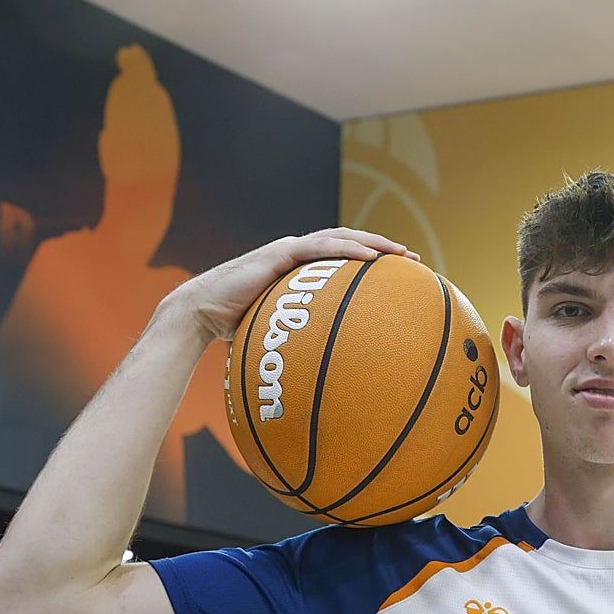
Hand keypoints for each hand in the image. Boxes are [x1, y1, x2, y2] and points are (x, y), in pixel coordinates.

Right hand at [169, 228, 420, 341]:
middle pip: (348, 242)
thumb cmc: (236, 329)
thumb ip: (302, 341)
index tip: (401, 273)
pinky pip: (319, 249)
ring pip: (340, 238)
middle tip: (412, 259)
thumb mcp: (278, 333)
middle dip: (383, 247)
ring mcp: (288, 251)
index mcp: (299, 270)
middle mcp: (297, 255)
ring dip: (373, 243)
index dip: (372, 260)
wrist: (200, 315)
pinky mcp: (277, 254)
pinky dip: (347, 250)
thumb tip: (326, 375)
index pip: (342, 258)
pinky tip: (371, 258)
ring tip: (401, 253)